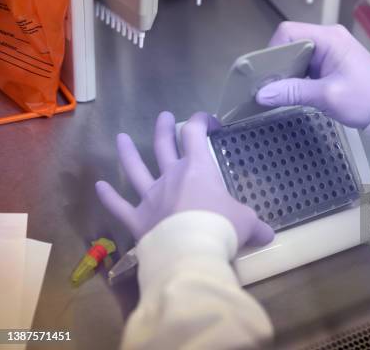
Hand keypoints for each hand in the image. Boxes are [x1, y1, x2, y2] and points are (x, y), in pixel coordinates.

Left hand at [96, 111, 273, 246]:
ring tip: (122, 138)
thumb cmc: (222, 227)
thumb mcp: (247, 223)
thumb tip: (270, 235)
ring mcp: (150, 196)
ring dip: (128, 153)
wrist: (191, 251)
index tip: (209, 120)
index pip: (195, 133)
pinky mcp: (137, 219)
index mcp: (197, 169)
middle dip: (165, 129)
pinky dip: (108, 197)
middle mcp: (171, 176)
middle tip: (164, 118)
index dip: (201, 121)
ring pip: (136, 169)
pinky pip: (119, 205)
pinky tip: (99, 186)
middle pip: (164, 145)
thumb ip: (256, 226)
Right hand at [255, 22, 369, 128]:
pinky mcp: (331, 62)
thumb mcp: (327, 97)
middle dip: (277, 64)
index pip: (288, 32)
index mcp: (328, 38)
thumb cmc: (364, 99)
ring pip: (296, 55)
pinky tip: (291, 91)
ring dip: (287, 72)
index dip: (272, 50)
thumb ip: (293, 92)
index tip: (266, 74)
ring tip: (279, 91)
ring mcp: (330, 49)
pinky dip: (296, 76)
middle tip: (269, 86)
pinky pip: (306, 64)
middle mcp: (328, 38)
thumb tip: (261, 94)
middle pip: (290, 42)